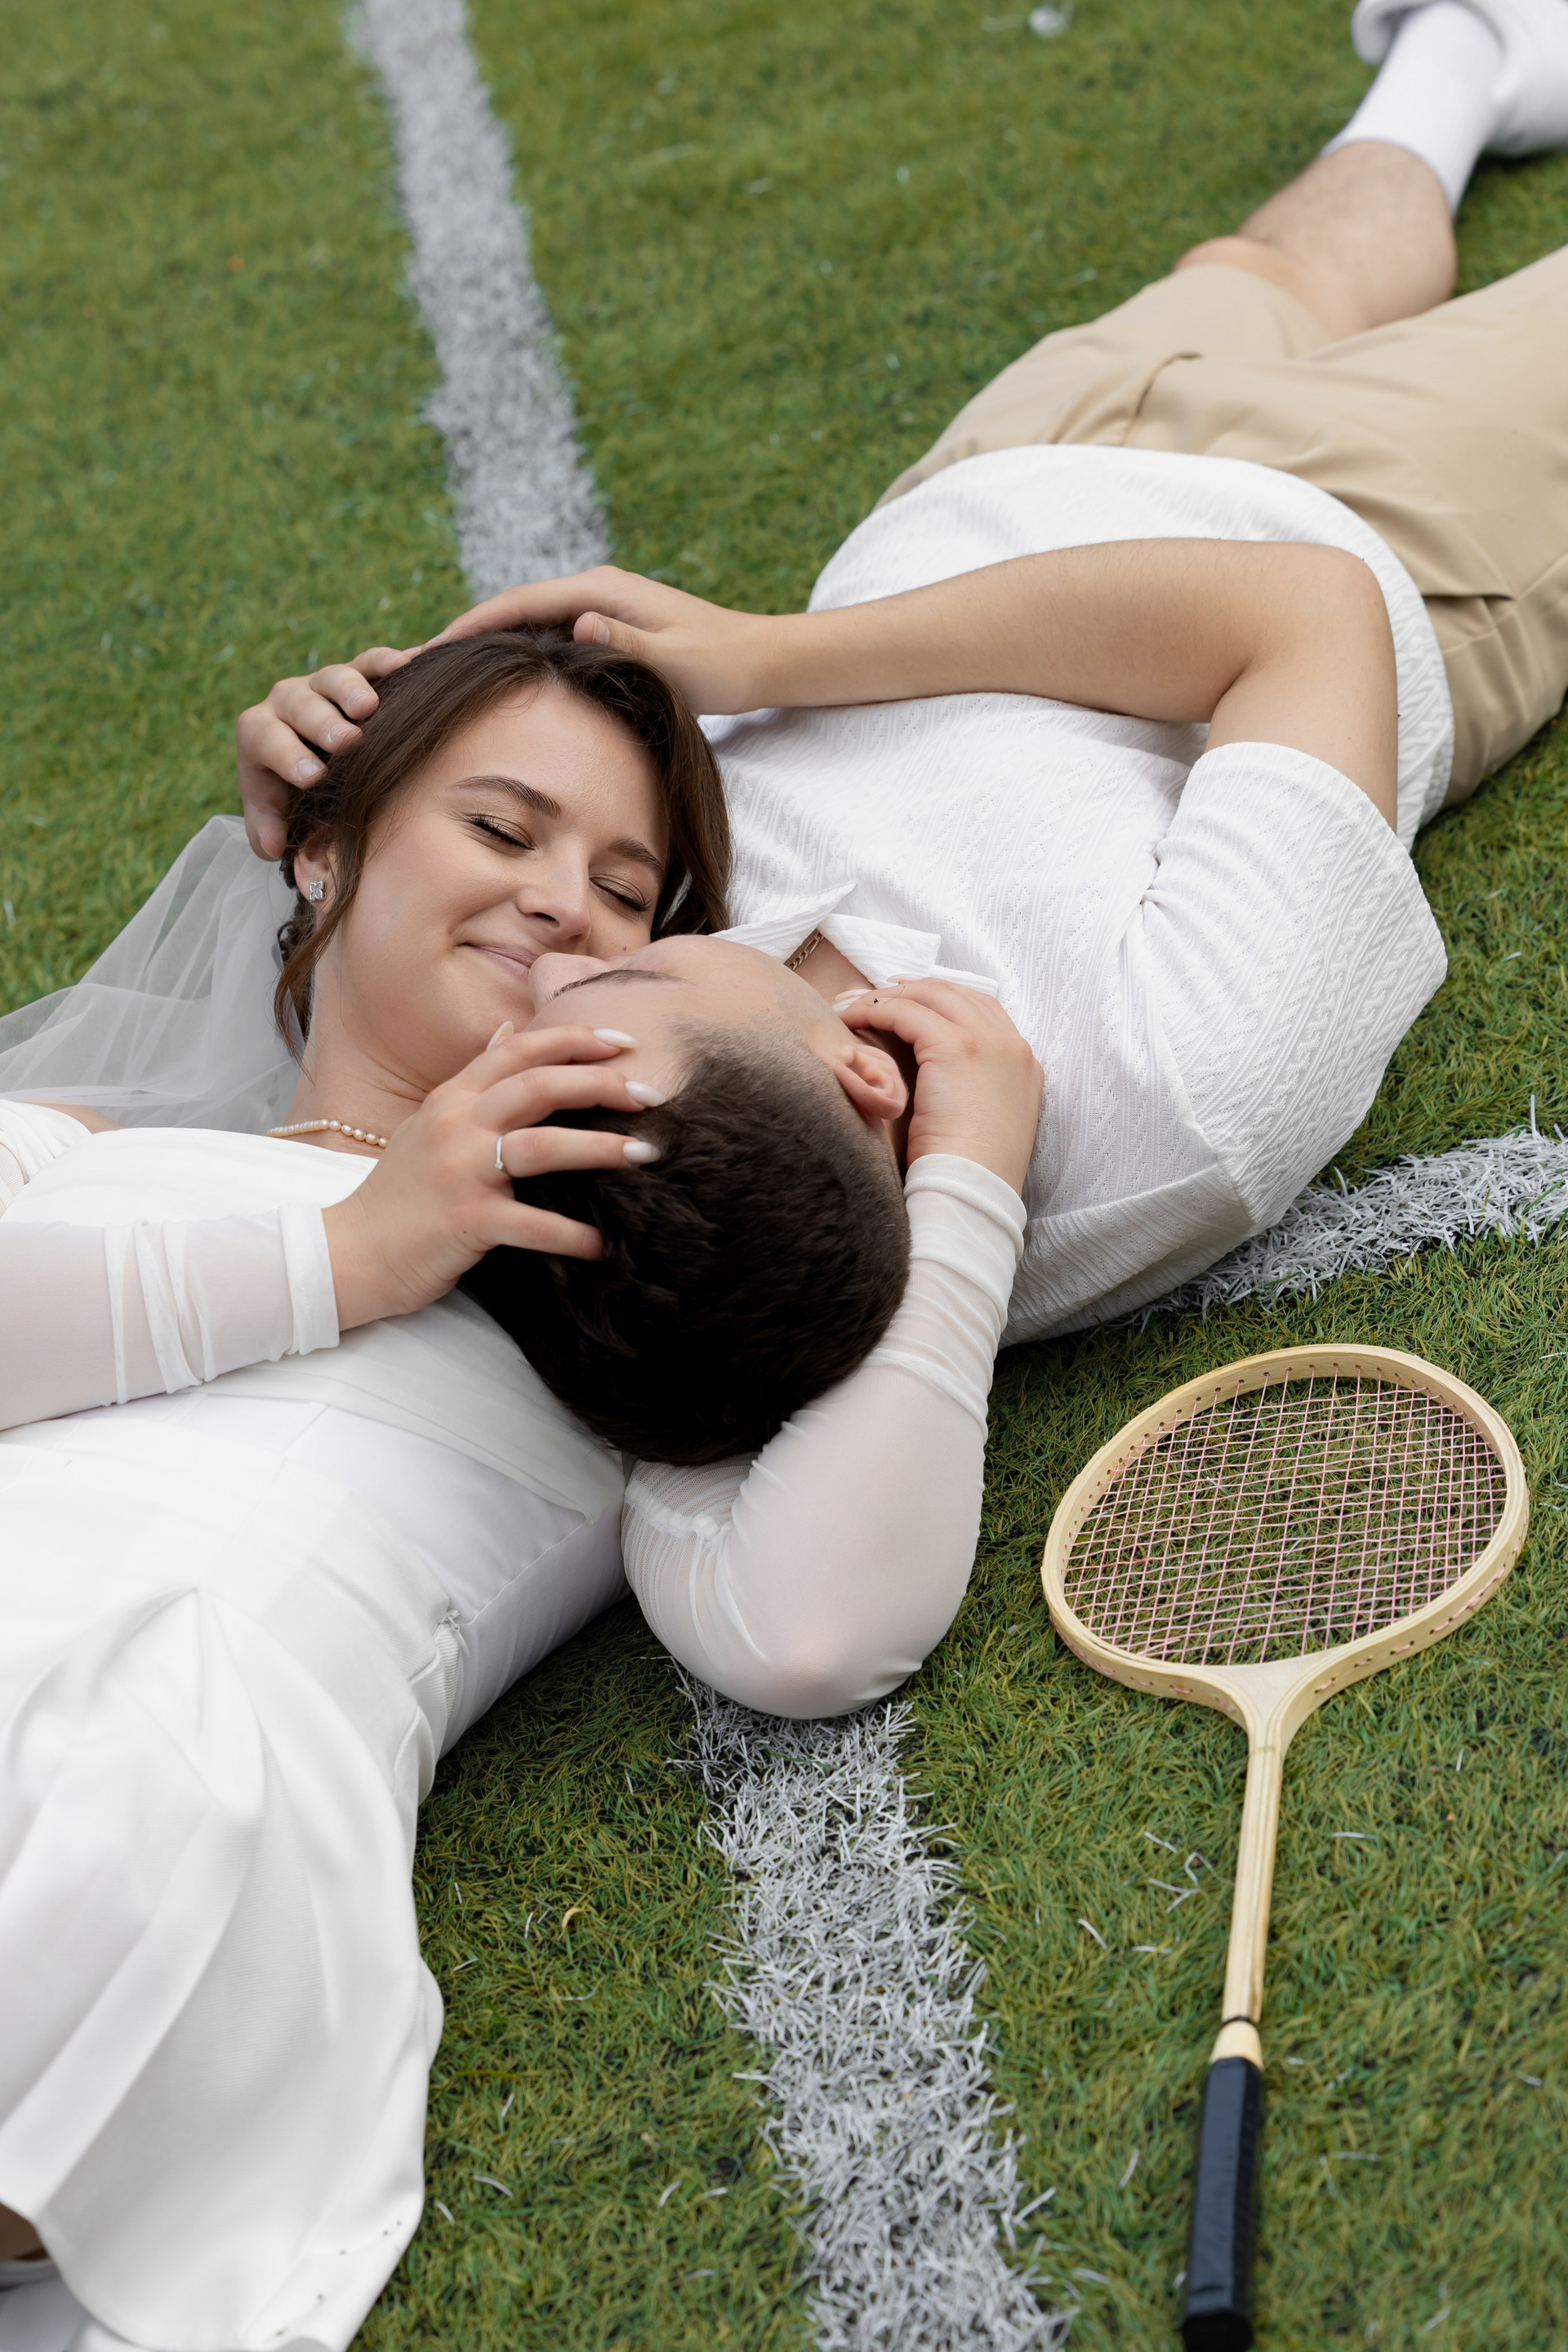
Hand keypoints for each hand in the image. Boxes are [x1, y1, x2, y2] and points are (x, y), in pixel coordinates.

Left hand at [235, 645, 411, 859]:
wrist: (313, 766)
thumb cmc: (291, 795)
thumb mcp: (273, 818)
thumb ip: (267, 832)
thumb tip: (275, 844)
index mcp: (260, 734)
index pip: (264, 737)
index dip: (286, 754)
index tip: (312, 777)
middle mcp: (287, 702)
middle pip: (299, 703)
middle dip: (321, 722)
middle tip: (346, 741)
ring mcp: (323, 685)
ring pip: (333, 676)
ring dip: (351, 689)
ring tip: (369, 707)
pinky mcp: (358, 673)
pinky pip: (371, 661)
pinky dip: (387, 661)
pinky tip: (410, 663)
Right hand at [321, 1025, 659, 1328]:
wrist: (347, 1251)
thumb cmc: (398, 1193)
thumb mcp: (429, 1122)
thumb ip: (473, 1080)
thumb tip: (509, 1030)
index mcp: (452, 1098)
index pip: (520, 1050)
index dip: (576, 1039)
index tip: (626, 1041)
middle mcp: (455, 1126)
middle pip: (539, 1085)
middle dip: (602, 1084)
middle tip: (652, 1094)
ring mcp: (459, 1172)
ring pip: (543, 1146)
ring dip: (601, 1149)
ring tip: (646, 1155)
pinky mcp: (465, 1221)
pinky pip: (534, 1225)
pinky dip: (574, 1235)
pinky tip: (603, 1244)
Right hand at [426, 564, 777, 716]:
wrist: (763, 661)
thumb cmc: (722, 665)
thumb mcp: (674, 661)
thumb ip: (625, 645)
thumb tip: (578, 625)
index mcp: (601, 590)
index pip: (516, 603)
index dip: (468, 627)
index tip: (426, 652)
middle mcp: (595, 591)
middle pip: (511, 609)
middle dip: (464, 636)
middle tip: (415, 668)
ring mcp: (601, 607)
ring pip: (527, 624)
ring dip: (487, 646)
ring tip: (442, 677)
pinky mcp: (609, 627)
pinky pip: (548, 637)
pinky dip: (517, 654)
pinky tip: (497, 683)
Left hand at [835, 980, 1041, 1195]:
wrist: (973, 1194)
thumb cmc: (968, 1176)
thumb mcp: (980, 1126)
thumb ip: (970, 1094)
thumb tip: (936, 1083)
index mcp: (1023, 1066)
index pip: (982, 1010)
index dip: (941, 999)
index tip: (906, 1001)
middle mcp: (1012, 1046)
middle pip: (956, 993)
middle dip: (910, 990)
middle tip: (871, 996)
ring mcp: (988, 1043)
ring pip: (930, 995)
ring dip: (887, 997)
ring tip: (852, 1006)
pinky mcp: (956, 1048)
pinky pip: (905, 1012)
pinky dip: (874, 1010)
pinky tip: (849, 1019)